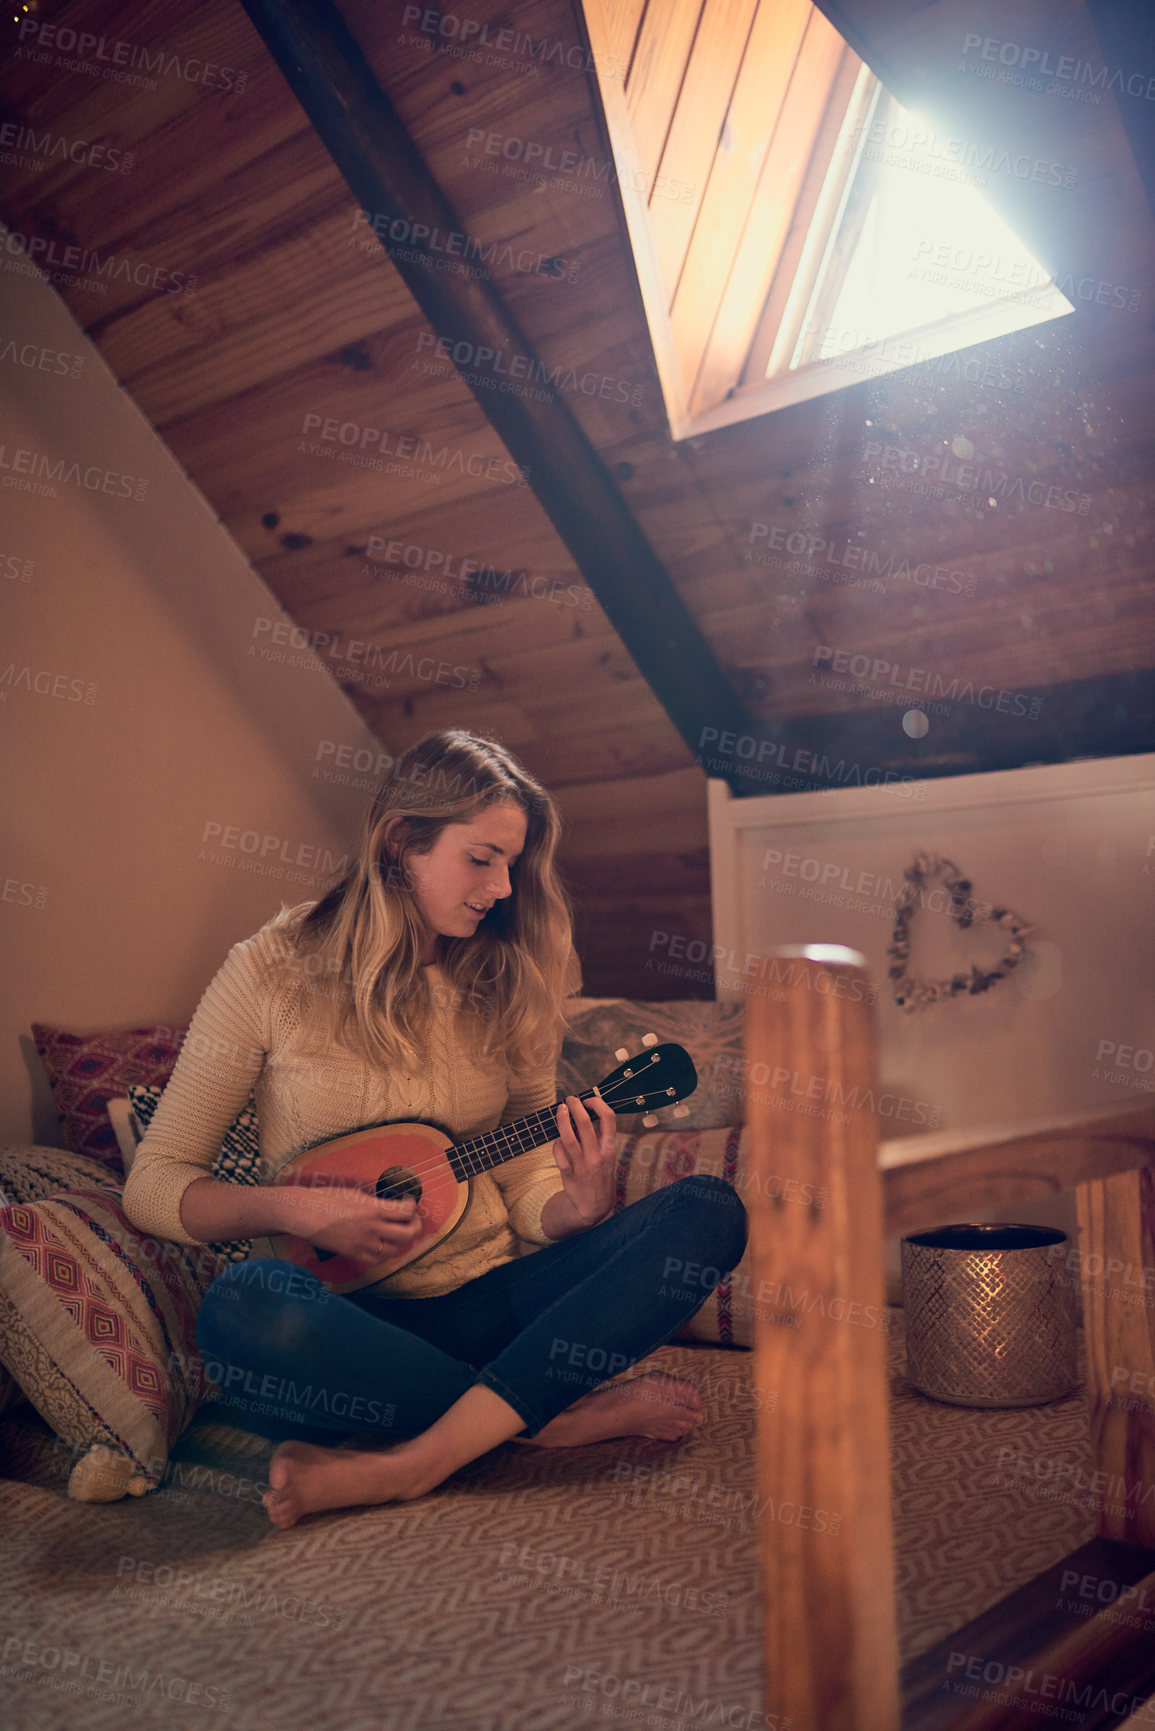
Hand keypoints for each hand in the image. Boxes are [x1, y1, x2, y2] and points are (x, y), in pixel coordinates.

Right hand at [283, 1185, 423, 1264]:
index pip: (406, 1211)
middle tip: (412, 1220)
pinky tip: (383, 1245)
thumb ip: (375, 1203)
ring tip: (399, 1233)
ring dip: (401, 1241)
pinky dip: (384, 1253)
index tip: (410, 1203)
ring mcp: (363, 1244)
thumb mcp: (356, 1194)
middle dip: (415, 1226)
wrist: (305, 1213)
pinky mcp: (353, 1254)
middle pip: (408, 1234)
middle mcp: (372, 1229)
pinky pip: (377, 1260)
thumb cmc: (327, 1198)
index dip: (413, 1206)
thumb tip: (389, 1207)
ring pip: (395, 1250)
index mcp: (373, 1210)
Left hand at [552, 1093, 617, 1225]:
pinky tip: (557, 1140)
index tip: (589, 1100)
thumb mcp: (607, 1156)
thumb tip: (584, 1115)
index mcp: (609, 1149)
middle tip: (570, 1099)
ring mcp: (583, 1166)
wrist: (595, 1206)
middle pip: (586, 1123)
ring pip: (569, 1137)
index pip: (609, 1118)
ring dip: (562, 1120)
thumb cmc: (601, 1175)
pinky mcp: (569, 1174)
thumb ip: (599, 1138)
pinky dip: (557, 1143)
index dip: (598, 1104)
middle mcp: (597, 1156)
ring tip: (560, 1110)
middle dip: (576, 1106)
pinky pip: (559, 1153)